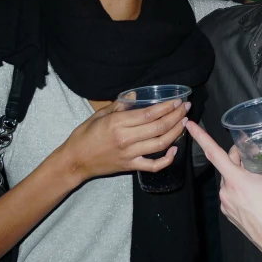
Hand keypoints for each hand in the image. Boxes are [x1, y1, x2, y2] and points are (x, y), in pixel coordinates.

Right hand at [61, 99, 190, 182]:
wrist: (75, 161)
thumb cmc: (84, 135)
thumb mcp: (99, 115)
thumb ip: (119, 105)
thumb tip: (136, 95)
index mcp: (117, 123)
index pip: (149, 114)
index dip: (166, 107)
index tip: (177, 101)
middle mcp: (126, 138)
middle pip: (158, 127)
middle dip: (175, 117)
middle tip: (185, 108)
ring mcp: (130, 154)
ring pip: (160, 144)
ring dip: (175, 133)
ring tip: (184, 123)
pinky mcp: (131, 166)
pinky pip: (153, 165)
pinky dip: (166, 160)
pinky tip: (175, 150)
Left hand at [188, 121, 261, 261]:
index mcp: (236, 181)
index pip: (213, 153)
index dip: (200, 136)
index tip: (189, 125)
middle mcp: (226, 192)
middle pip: (225, 164)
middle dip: (238, 155)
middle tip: (254, 151)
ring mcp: (226, 206)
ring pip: (228, 180)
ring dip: (238, 172)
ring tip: (256, 171)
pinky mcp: (230, 216)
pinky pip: (229, 194)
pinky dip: (238, 187)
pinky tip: (254, 189)